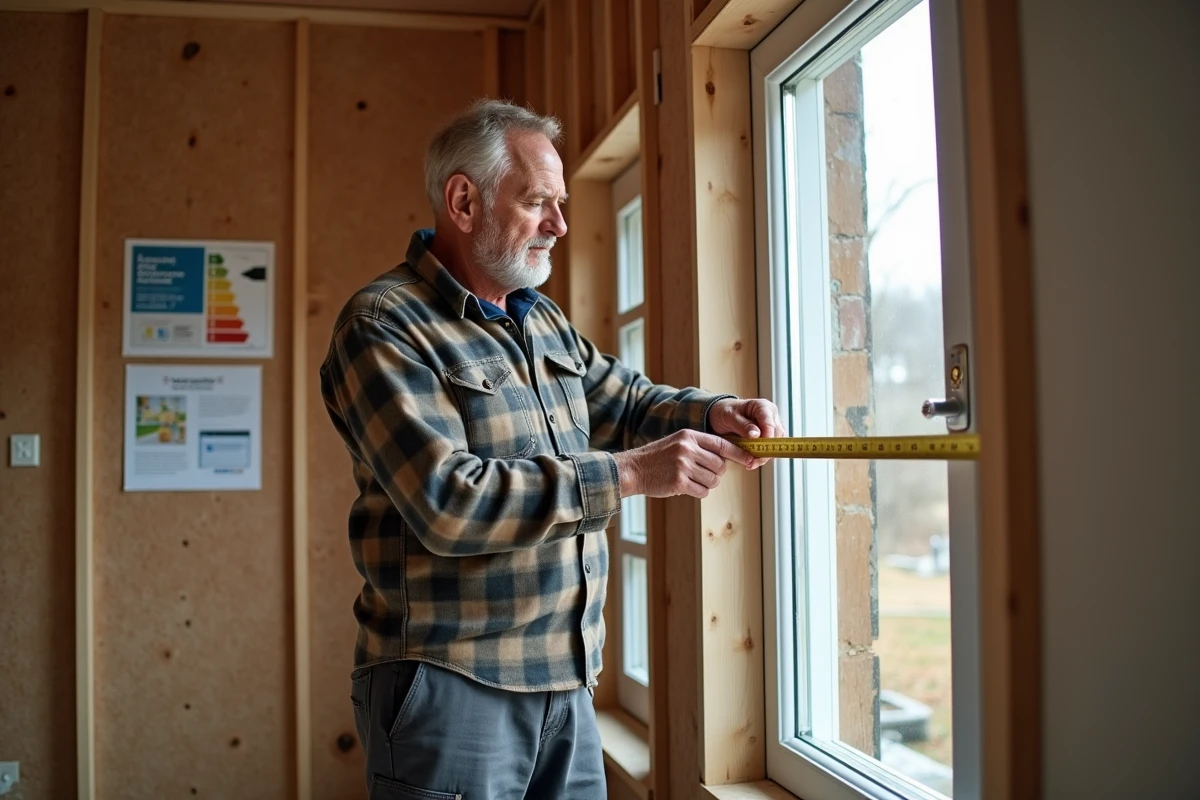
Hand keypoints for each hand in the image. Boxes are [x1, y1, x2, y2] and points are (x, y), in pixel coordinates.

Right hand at [611, 429, 756, 498]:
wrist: (633, 469)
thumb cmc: (658, 458)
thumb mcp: (679, 443)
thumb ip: (701, 447)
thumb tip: (728, 458)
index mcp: (690, 436)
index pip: (722, 444)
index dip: (739, 453)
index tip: (750, 460)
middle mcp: (688, 449)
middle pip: (720, 466)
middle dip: (717, 473)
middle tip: (703, 474)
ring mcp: (683, 465)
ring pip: (713, 480)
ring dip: (706, 484)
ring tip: (691, 480)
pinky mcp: (678, 482)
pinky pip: (702, 491)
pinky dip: (698, 492)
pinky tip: (685, 487)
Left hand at [708, 397, 785, 469]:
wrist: (720, 415)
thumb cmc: (724, 412)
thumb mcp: (729, 417)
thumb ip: (743, 425)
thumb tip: (756, 435)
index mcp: (763, 407)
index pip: (770, 423)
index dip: (767, 438)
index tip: (759, 450)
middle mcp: (771, 416)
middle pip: (776, 436)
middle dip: (765, 450)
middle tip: (752, 461)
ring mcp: (771, 426)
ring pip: (775, 444)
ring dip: (764, 455)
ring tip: (750, 463)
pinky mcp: (768, 436)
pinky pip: (769, 448)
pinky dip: (761, 456)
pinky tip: (752, 461)